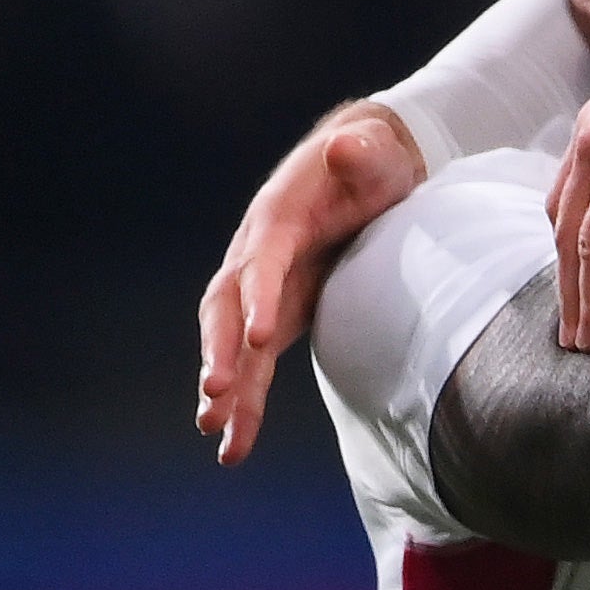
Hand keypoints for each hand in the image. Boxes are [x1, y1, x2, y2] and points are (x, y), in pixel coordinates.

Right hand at [194, 103, 427, 463]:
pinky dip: (243, 401)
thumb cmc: (372, 162)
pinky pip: (252, 364)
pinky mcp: (275, 317)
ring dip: (224, 387)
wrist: (364, 170)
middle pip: (225, 307)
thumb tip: (345, 145)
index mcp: (278, 217)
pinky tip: (233, 444)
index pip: (264, 261)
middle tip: (215, 393)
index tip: (258, 336)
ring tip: (214, 432)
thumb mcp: (375, 153)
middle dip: (218, 350)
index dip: (259, 296)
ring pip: (230, 344)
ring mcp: (261, 291)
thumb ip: (361, 153)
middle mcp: (256, 256)